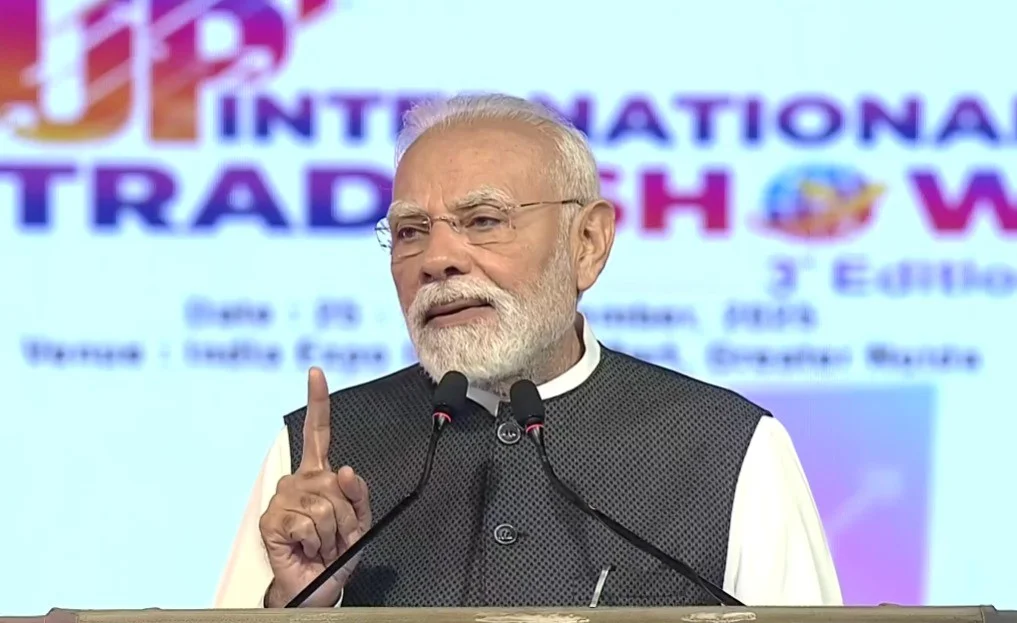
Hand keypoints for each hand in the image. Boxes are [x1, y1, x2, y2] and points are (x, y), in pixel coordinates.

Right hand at [259, 367, 371, 606]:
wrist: (317, 587)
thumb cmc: (336, 554)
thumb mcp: (359, 522)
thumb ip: (358, 493)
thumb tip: (344, 470)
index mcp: (319, 476)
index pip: (318, 433)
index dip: (318, 402)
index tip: (316, 374)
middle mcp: (297, 482)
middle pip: (334, 483)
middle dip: (346, 516)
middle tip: (336, 536)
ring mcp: (282, 499)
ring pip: (324, 506)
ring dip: (331, 533)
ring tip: (322, 545)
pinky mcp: (270, 520)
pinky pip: (308, 523)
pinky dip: (315, 541)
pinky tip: (306, 548)